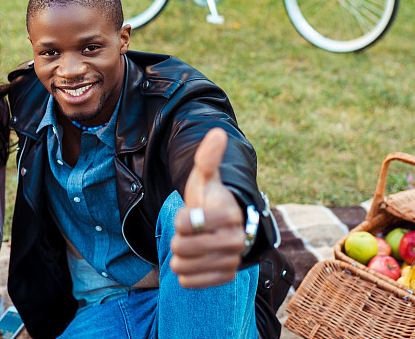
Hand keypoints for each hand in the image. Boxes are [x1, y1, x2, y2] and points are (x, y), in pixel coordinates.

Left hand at [170, 128, 245, 287]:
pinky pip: (189, 281)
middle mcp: (236, 240)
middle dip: (178, 239)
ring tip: (193, 245)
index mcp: (229, 214)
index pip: (184, 223)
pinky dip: (186, 272)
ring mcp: (232, 261)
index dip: (181, 218)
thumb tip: (217, 132)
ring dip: (180, 256)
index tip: (193, 214)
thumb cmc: (210, 200)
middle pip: (181, 247)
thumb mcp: (205, 178)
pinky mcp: (226, 277)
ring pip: (182, 266)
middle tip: (191, 232)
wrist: (225, 227)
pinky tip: (197, 260)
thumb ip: (208, 157)